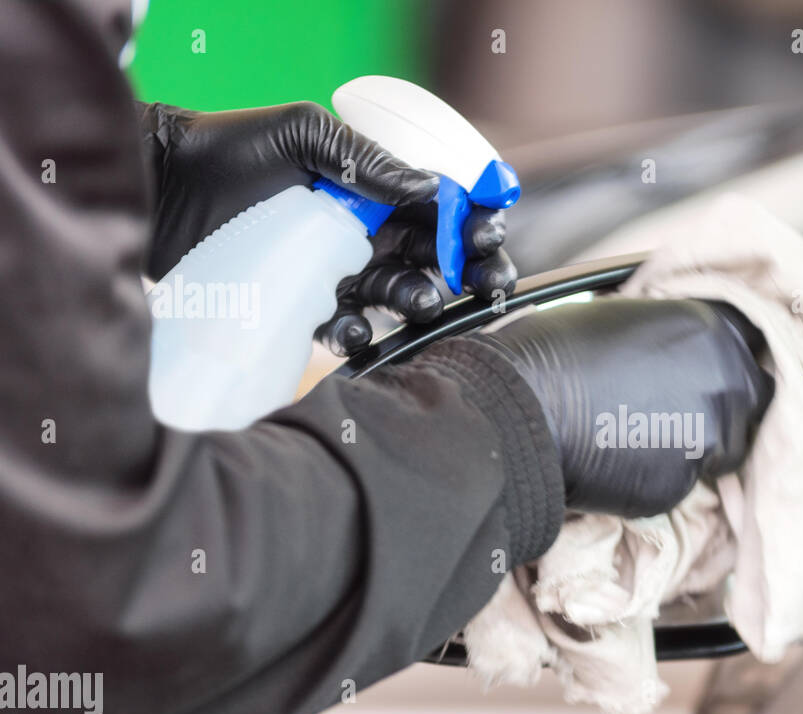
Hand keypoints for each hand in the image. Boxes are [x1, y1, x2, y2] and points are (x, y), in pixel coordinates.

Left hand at [137, 101, 515, 353]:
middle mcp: (363, 230)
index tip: (488, 232)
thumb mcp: (300, 132)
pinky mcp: (305, 308)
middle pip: (436, 256)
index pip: (442, 205)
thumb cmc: (225, 151)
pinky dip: (357, 334)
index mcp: (372, 186)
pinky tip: (352, 331)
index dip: (475, 219)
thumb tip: (433, 191)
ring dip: (420, 302)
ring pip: (399, 295)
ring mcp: (337, 272)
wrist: (157, 192)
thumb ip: (365, 159)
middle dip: (468, 270)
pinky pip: (347, 328)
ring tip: (421, 302)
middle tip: (482, 283)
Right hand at [477, 298, 774, 516]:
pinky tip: (621, 461)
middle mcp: (725, 379)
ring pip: (727, 447)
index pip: (755, 342)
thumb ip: (672, 337)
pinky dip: (661, 475)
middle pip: (754, 398)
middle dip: (727, 406)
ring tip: (644, 435)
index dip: (734, 357)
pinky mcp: (683, 483)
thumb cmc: (555, 352)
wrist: (521, 410)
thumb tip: (677, 352)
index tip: (717, 368)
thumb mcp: (627, 318)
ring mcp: (709, 434)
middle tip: (679, 409)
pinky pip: (685, 481)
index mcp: (713, 328)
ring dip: (699, 445)